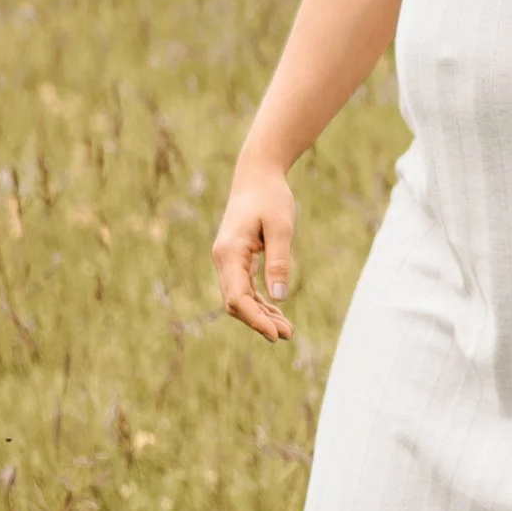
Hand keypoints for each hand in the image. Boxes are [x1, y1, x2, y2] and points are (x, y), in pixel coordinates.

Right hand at [213, 156, 296, 343]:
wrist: (257, 175)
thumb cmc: (270, 197)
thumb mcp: (281, 227)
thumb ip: (279, 261)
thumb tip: (279, 296)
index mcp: (229, 253)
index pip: (237, 297)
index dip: (255, 319)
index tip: (276, 334)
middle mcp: (223, 260)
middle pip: (236, 302)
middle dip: (259, 321)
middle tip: (288, 335)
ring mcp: (228, 260)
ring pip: (241, 297)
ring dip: (261, 314)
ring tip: (287, 330)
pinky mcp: (237, 259)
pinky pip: (245, 287)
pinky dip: (260, 301)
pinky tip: (277, 312)